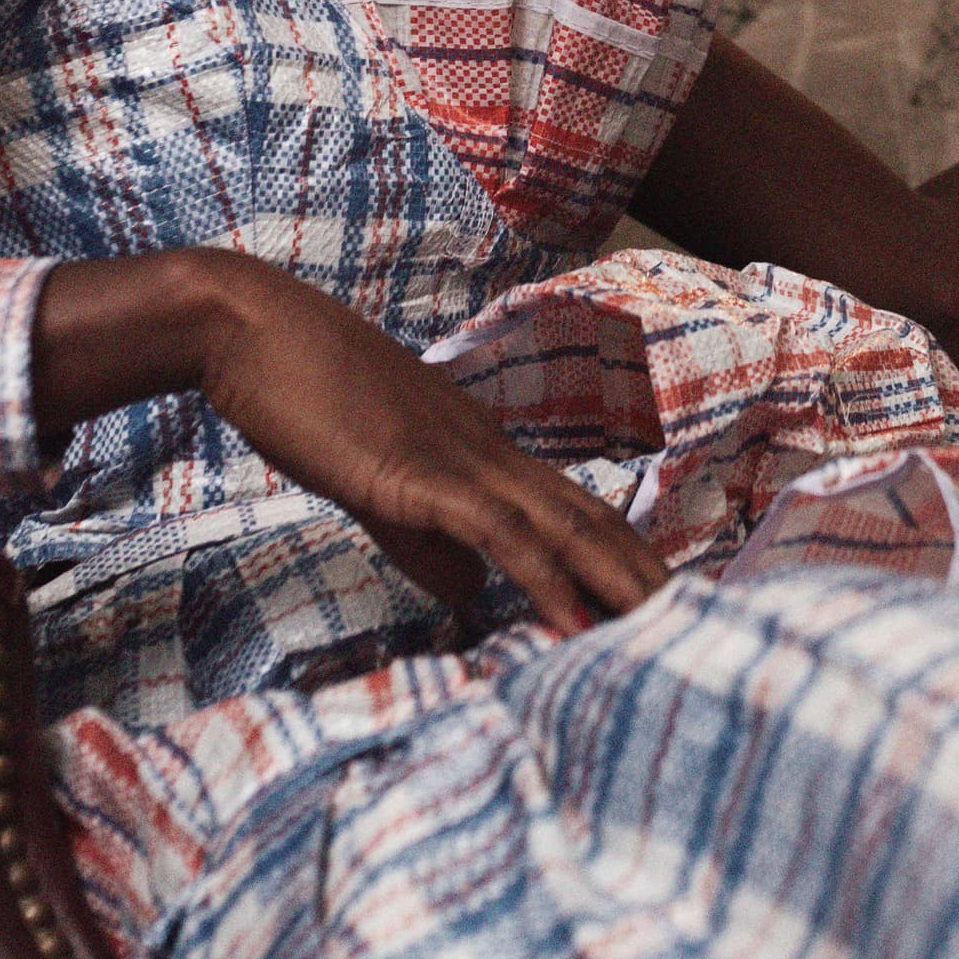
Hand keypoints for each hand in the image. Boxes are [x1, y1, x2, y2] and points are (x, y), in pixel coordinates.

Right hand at [33, 251, 663, 633]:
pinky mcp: (419, 472)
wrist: (252, 326)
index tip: (667, 605)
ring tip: (668, 632)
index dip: (626, 559)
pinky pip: (498, 532)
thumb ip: (426, 541)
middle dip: (648, 578)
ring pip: (565, 526)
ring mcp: (460, 459)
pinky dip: (543, 579)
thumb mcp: (377, 481)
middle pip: (594, 520)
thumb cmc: (304, 395)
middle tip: (707, 627)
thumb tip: (471, 594)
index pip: (577, 512)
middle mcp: (491, 452)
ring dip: (619, 583)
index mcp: (483, 453)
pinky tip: (571, 622)